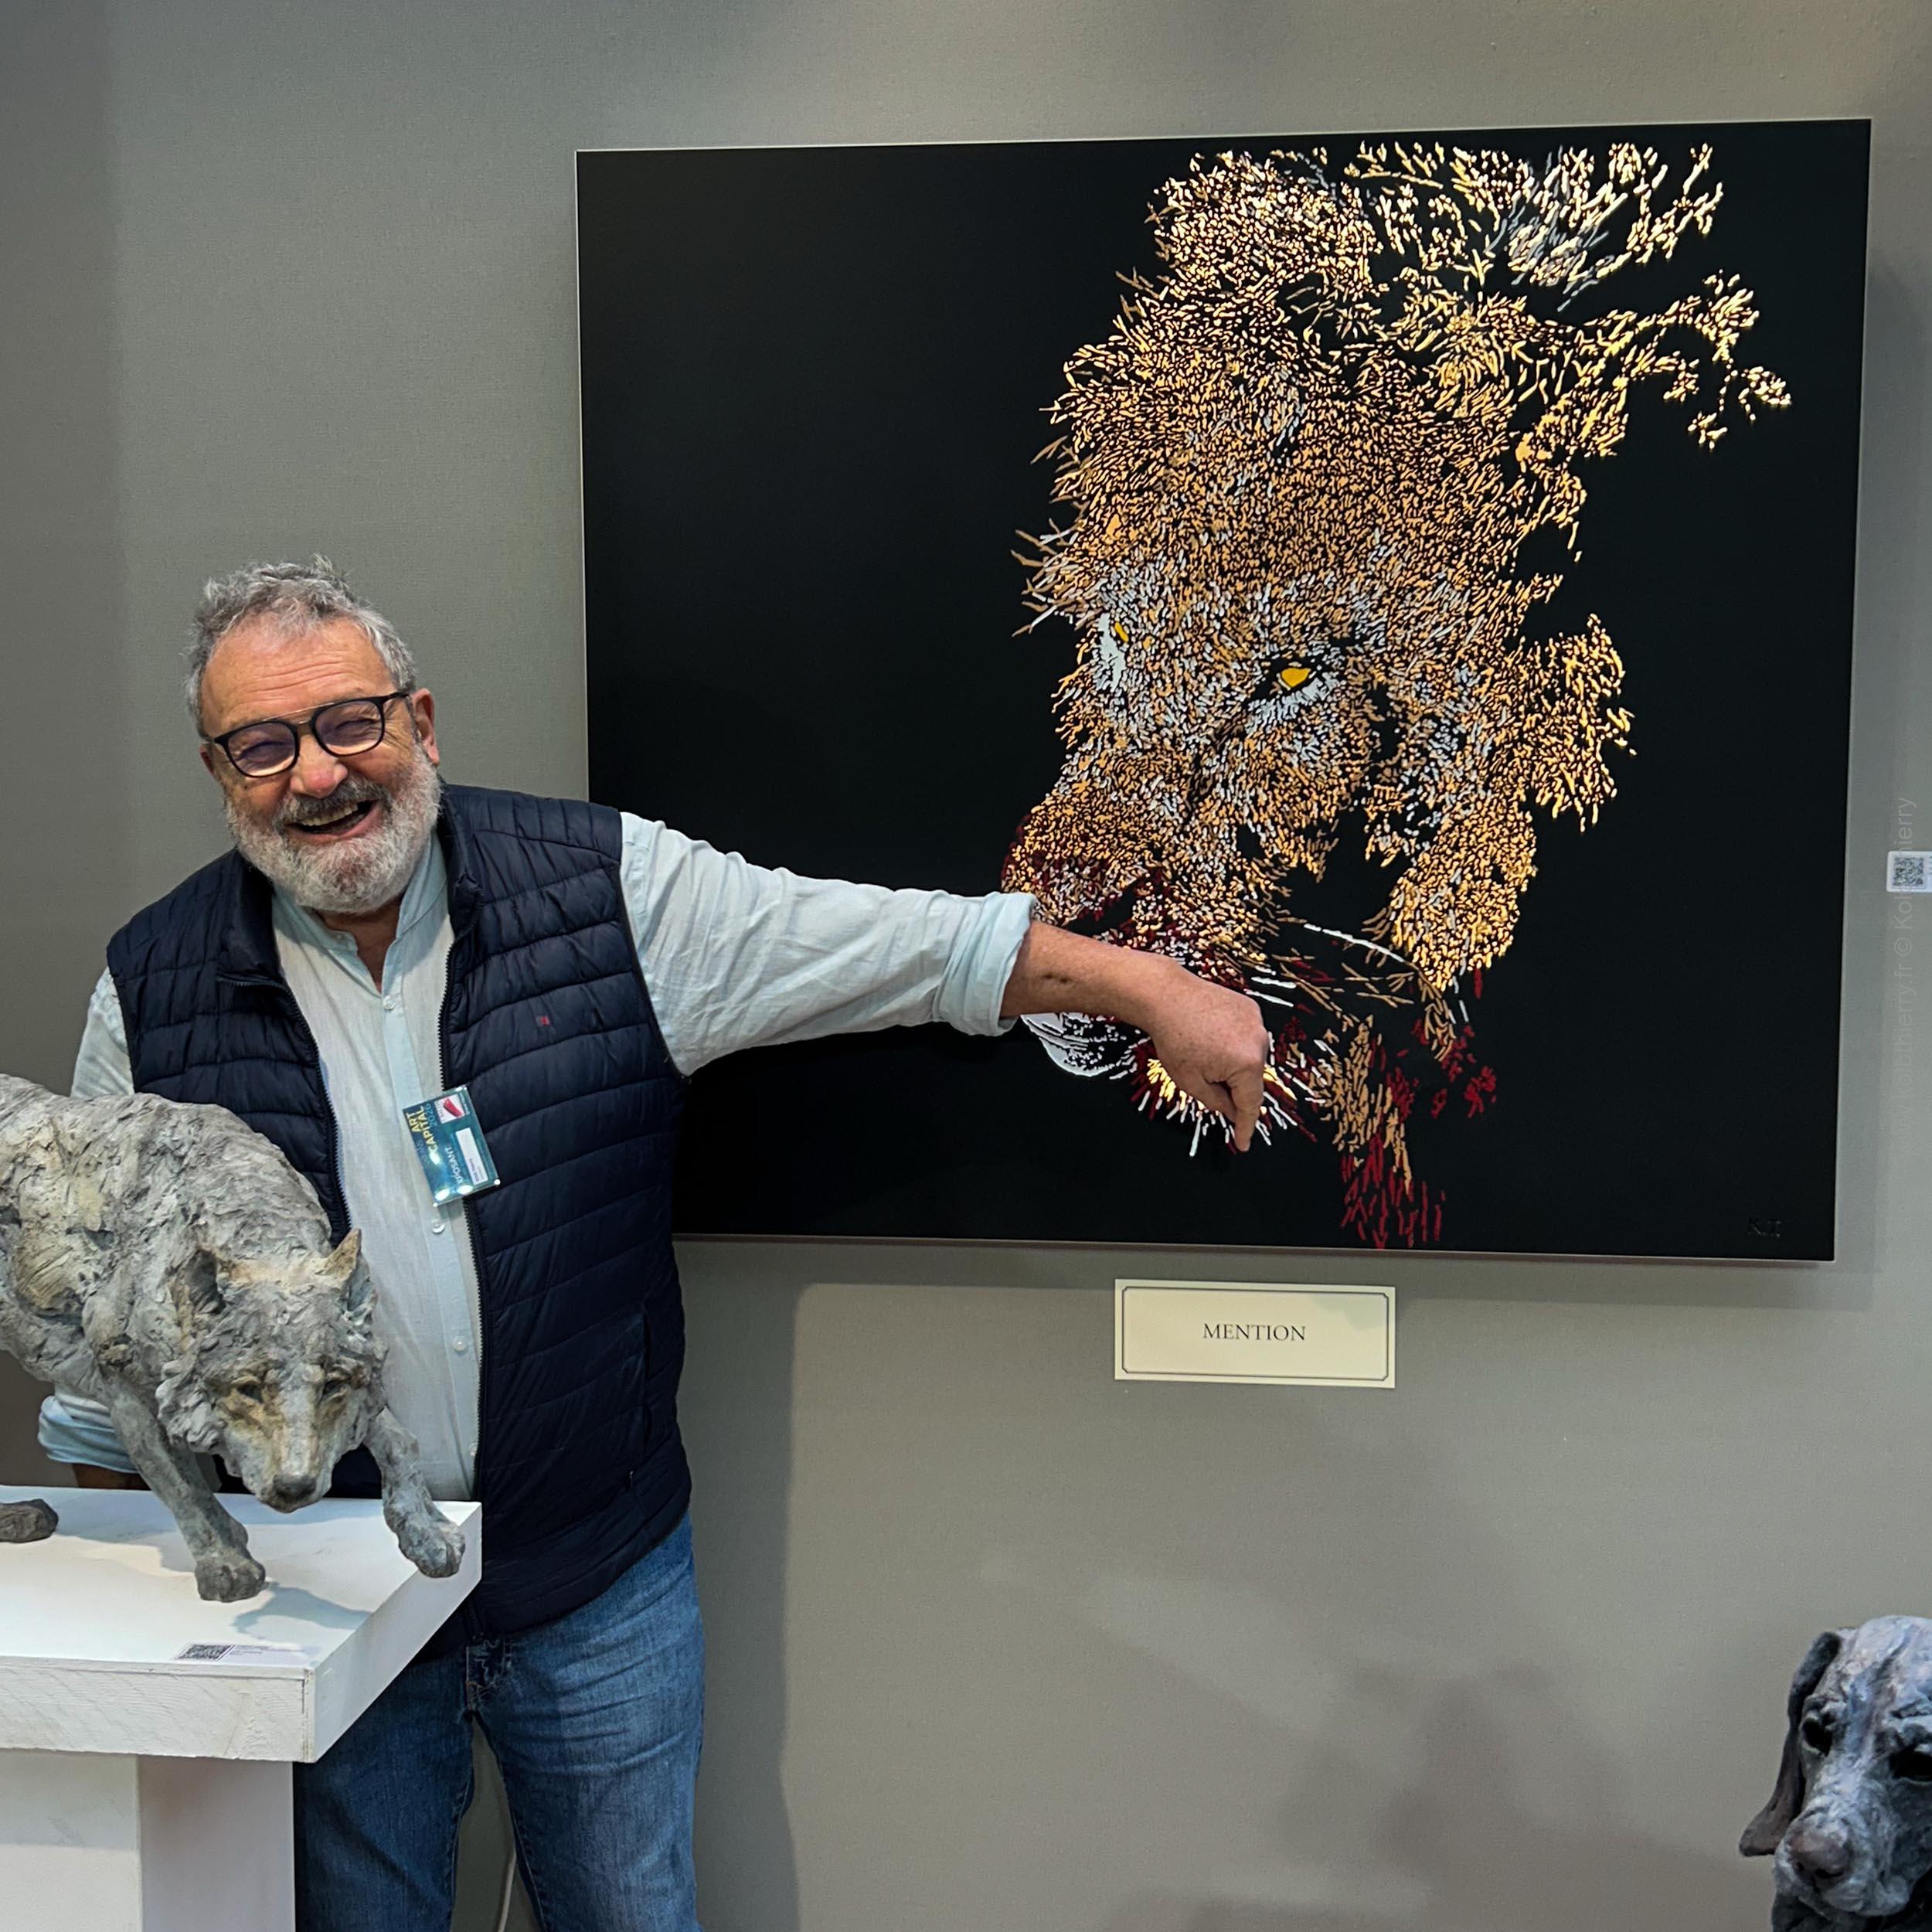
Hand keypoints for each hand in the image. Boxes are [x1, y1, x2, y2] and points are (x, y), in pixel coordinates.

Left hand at [1003, 925, 1271, 1149]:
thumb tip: (1232, 1112)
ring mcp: (1257, 1023)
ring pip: (1249, 1058)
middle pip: (1250, 1080)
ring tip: (1201, 1051)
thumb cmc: (1173, 1037)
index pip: (1250, 1106)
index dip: (1244, 1128)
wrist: (1165, 995)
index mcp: (1247, 1065)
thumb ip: (1217, 1103)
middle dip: (1230, 1086)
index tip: (1242, 1144)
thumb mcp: (1191, 1083)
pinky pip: (1246, 1036)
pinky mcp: (1250, 1008)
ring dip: (1232, 1063)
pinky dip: (1232, 1042)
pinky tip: (1209, 1036)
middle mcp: (1259, 1043)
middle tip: (1202, 1077)